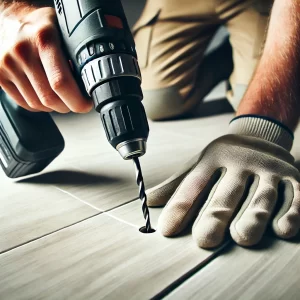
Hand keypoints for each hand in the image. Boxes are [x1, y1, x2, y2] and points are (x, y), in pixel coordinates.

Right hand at [0, 4, 92, 112]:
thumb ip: (76, 52)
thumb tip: (93, 78)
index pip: (61, 82)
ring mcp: (8, 65)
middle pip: (50, 98)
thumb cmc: (38, 25)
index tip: (87, 103)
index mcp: (43, 39)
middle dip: (70, 106)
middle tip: (78, 102)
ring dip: (55, 107)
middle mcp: (22, 52)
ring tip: (62, 96)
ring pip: (39, 104)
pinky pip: (26, 104)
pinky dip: (41, 106)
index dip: (78, 100)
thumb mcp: (62, 28)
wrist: (6, 19)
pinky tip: (47, 95)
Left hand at [147, 116, 299, 247]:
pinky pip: (293, 197)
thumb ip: (177, 184)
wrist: (260, 136)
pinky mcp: (292, 178)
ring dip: (252, 218)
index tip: (167, 229)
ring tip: (241, 237)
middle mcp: (240, 161)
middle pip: (225, 194)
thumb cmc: (224, 159)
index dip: (180, 207)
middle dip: (214, 217)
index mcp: (213, 157)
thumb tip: (148, 199)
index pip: (193, 185)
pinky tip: (281, 229)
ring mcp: (268, 169)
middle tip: (204, 240)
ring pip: (259, 197)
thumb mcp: (199, 164)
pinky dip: (290, 212)